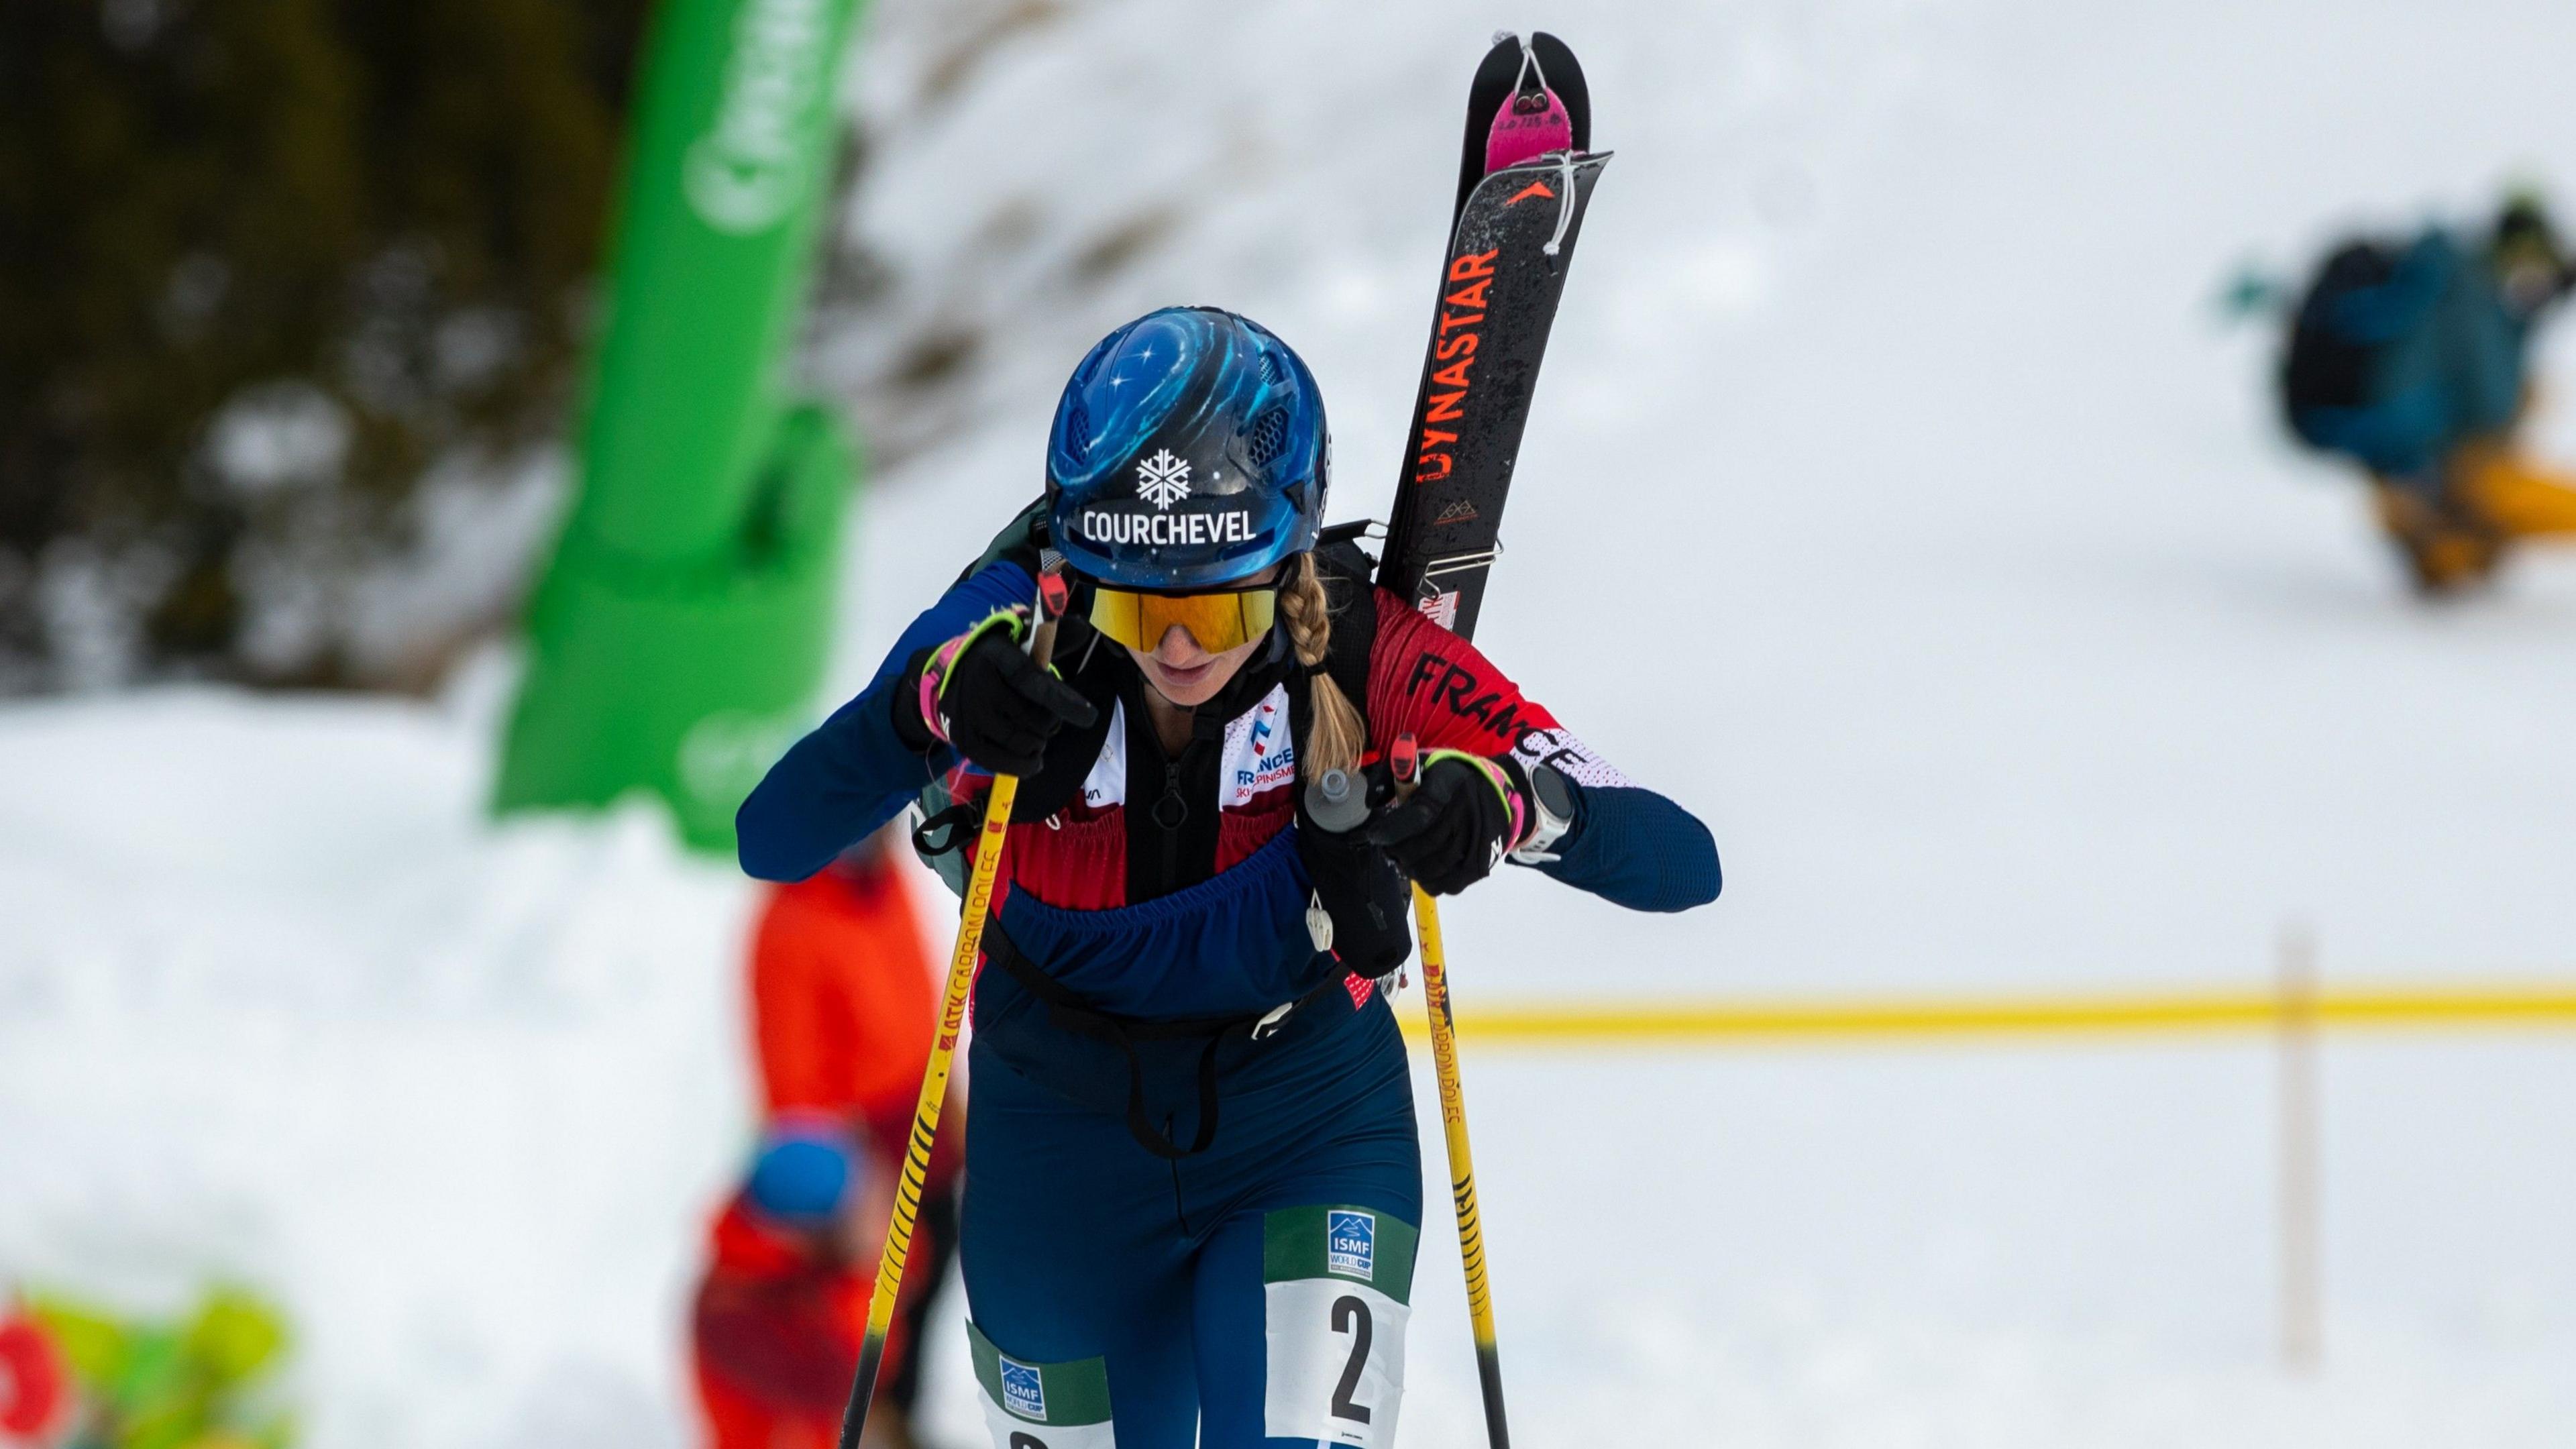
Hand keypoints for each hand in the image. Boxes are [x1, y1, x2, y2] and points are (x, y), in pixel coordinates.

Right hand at [910, 609, 1095, 775]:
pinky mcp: (964, 740)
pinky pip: (1002, 763)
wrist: (944, 676)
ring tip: (1038, 735)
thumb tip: (1082, 629)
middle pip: (1032, 718)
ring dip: (1040, 743)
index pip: (1032, 681)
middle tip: (1049, 719)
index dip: (1062, 701)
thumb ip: (1053, 637)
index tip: (1089, 716)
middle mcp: (979, 685)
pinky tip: (1034, 760)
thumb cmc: (995, 660)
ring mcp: (969, 715)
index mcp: (996, 656)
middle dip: (1052, 723)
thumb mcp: (1019, 640)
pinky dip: (1025, 765)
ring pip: (1022, 742)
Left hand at [1363, 750, 1528, 895]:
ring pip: (1431, 869)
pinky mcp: (1481, 864)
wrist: (1501, 793)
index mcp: (1450, 785)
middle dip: (1396, 851)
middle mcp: (1467, 815)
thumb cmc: (1452, 780)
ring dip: (1409, 868)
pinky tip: (1422, 871)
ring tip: (1403, 859)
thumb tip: (1370, 802)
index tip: (1375, 836)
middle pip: (1422, 846)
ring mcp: (1476, 843)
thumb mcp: (1425, 765)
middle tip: (1388, 848)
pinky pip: (1448, 885)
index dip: (1392, 830)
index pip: (1418, 815)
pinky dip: (1428, 882)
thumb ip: (1392, 777)